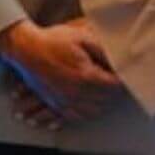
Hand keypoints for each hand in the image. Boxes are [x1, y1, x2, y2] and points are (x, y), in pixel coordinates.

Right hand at [0, 18, 121, 122]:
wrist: (25, 48)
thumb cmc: (53, 41)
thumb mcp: (82, 37)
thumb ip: (103, 49)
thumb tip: (119, 57)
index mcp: (86, 77)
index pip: (114, 86)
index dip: (124, 82)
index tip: (129, 77)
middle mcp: (76, 93)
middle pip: (105, 102)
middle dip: (115, 95)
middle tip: (121, 87)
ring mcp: (63, 100)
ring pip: (90, 112)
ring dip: (101, 108)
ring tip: (108, 101)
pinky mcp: (53, 103)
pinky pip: (70, 117)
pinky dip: (81, 117)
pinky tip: (86, 113)